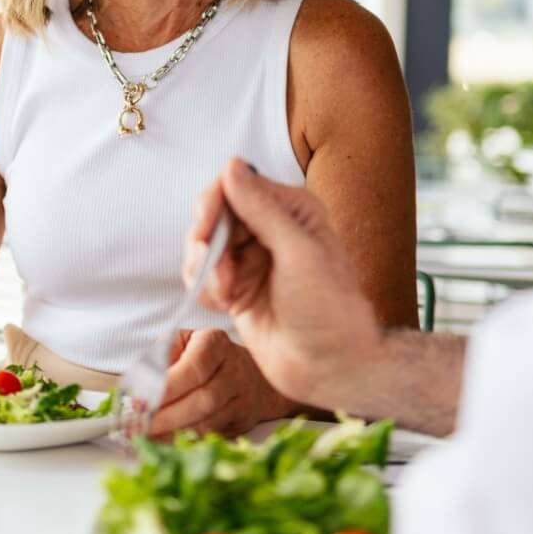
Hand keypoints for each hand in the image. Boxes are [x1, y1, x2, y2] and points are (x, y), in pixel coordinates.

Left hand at [147, 328, 293, 438]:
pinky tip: (167, 443)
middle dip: (167, 417)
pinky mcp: (243, 419)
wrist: (247, 371)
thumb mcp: (179, 346)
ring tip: (149, 438)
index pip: (194, 368)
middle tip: (141, 428)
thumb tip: (138, 395)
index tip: (142, 404)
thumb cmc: (201, 357)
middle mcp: (234, 368)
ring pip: (209, 422)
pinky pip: (213, 435)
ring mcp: (243, 396)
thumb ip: (158, 363)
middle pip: (203, 399)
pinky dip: (188, 442)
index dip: (168, 389)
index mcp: (214, 342)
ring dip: (175, 433)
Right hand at [182, 159, 381, 410]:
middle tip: (216, 273)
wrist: (330, 367)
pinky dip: (204, 289)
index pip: (236, 185)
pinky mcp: (236, 288)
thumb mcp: (299, 253)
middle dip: (207, 243)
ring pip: (202, 246)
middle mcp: (268, 229)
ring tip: (227, 294)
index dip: (214, 205)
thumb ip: (262, 210)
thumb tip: (233, 166)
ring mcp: (250, 259)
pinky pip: (202, 276)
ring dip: (205, 270)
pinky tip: (225, 306)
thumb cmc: (330, 310)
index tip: (205, 233)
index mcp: (291, 209)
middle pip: (213, 214)